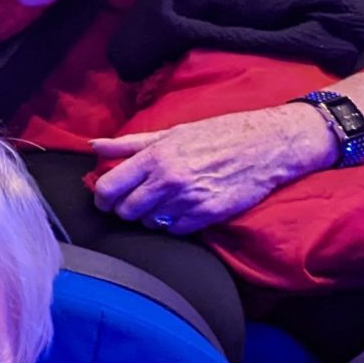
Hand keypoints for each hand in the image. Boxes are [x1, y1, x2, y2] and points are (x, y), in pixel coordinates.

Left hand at [90, 104, 337, 234]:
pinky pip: (173, 230)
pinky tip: (182, 208)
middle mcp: (168, 181)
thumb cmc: (219, 134)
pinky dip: (172, 223)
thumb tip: (94, 145)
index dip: (102, 197)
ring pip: (148, 222)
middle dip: (125, 208)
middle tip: (137, 199)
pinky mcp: (207, 215)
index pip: (108, 188)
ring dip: (150, 216)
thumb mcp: (172, 132)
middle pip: (125, 210)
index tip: (107, 198)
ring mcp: (188, 200)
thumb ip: (130, 143)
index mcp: (156, 157)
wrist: (269, 144)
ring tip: (163, 201)